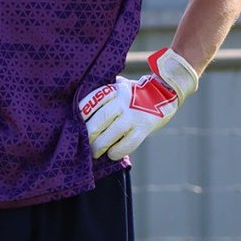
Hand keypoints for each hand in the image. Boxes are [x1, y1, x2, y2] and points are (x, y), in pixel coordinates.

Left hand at [79, 47, 198, 160]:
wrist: (165, 93)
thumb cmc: (136, 94)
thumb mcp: (120, 87)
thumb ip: (105, 94)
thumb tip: (82, 111)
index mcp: (114, 90)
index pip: (91, 101)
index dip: (81, 115)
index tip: (75, 125)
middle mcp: (123, 101)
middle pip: (99, 120)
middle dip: (88, 135)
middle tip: (84, 143)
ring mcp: (134, 115)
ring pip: (110, 135)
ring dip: (99, 147)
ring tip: (95, 152)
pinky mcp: (143, 128)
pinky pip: (126, 145)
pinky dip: (116, 152)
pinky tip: (112, 153)